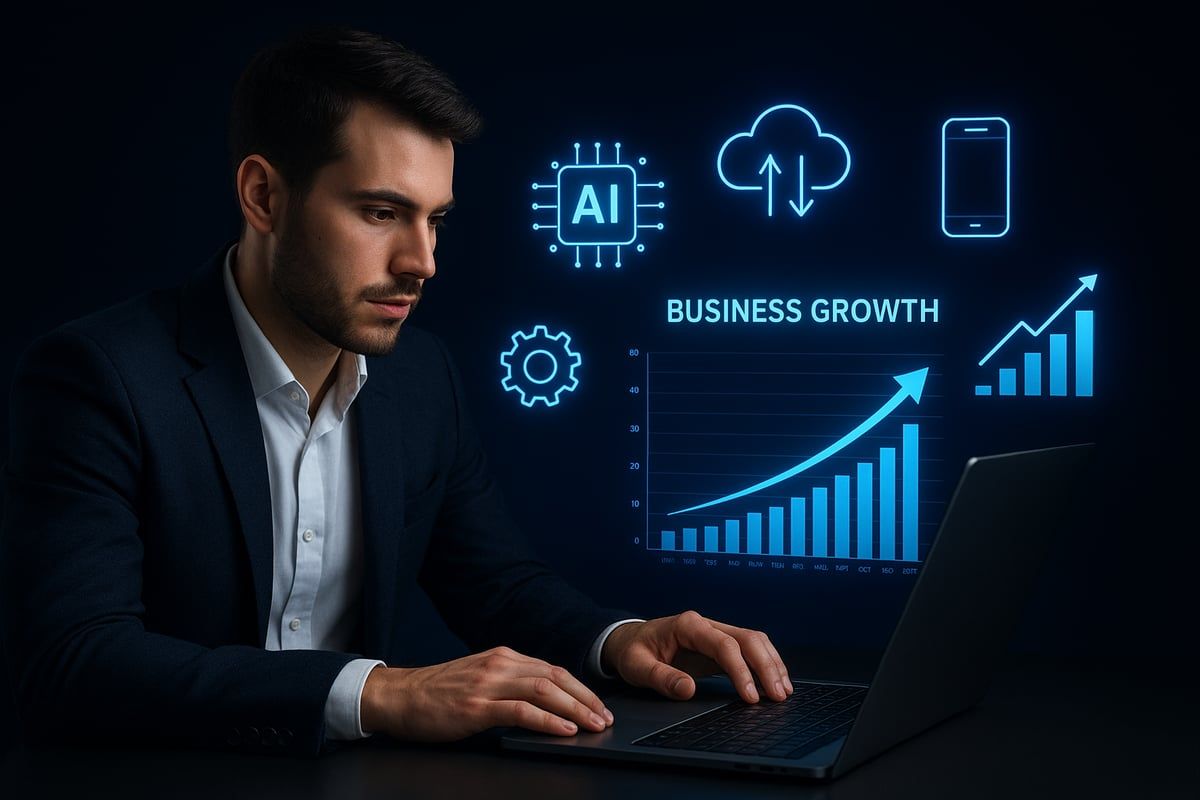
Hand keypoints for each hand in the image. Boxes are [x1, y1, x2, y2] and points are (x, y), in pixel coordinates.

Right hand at [359, 646, 613, 740]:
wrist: (398, 696)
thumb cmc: (436, 693)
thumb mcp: (479, 679)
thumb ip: (508, 682)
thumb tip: (545, 699)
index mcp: (502, 657)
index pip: (552, 669)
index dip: (580, 688)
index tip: (598, 705)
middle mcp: (499, 664)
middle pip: (555, 677)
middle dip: (585, 698)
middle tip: (605, 718)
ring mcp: (488, 684)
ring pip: (544, 690)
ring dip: (574, 709)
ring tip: (593, 725)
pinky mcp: (477, 706)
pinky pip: (520, 711)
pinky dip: (547, 720)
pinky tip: (563, 730)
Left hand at [601, 610, 791, 703]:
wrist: (629, 640)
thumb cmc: (633, 651)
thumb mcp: (637, 666)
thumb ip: (661, 677)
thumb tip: (688, 689)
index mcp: (688, 625)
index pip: (724, 645)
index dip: (741, 670)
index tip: (751, 696)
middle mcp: (706, 625)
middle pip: (747, 639)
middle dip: (766, 666)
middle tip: (778, 695)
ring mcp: (715, 633)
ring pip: (753, 641)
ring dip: (771, 664)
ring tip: (783, 691)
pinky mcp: (719, 646)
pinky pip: (748, 651)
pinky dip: (764, 664)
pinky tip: (773, 682)